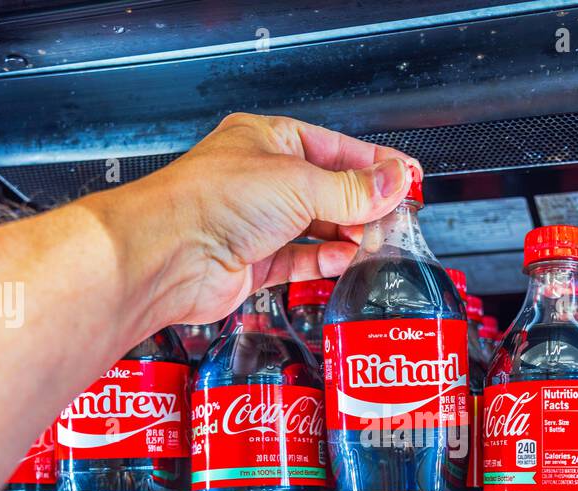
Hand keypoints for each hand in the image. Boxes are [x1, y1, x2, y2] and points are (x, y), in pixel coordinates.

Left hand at [84, 112, 416, 340]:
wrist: (169, 253)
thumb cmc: (211, 201)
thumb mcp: (300, 184)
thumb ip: (353, 189)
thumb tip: (394, 182)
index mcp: (268, 141)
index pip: (335, 147)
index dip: (374, 163)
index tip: (407, 178)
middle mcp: (261, 179)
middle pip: (329, 190)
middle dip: (363, 205)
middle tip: (395, 217)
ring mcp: (256, 222)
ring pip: (316, 226)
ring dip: (348, 235)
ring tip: (375, 241)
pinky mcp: (254, 261)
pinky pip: (300, 259)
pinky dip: (325, 260)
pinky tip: (345, 259)